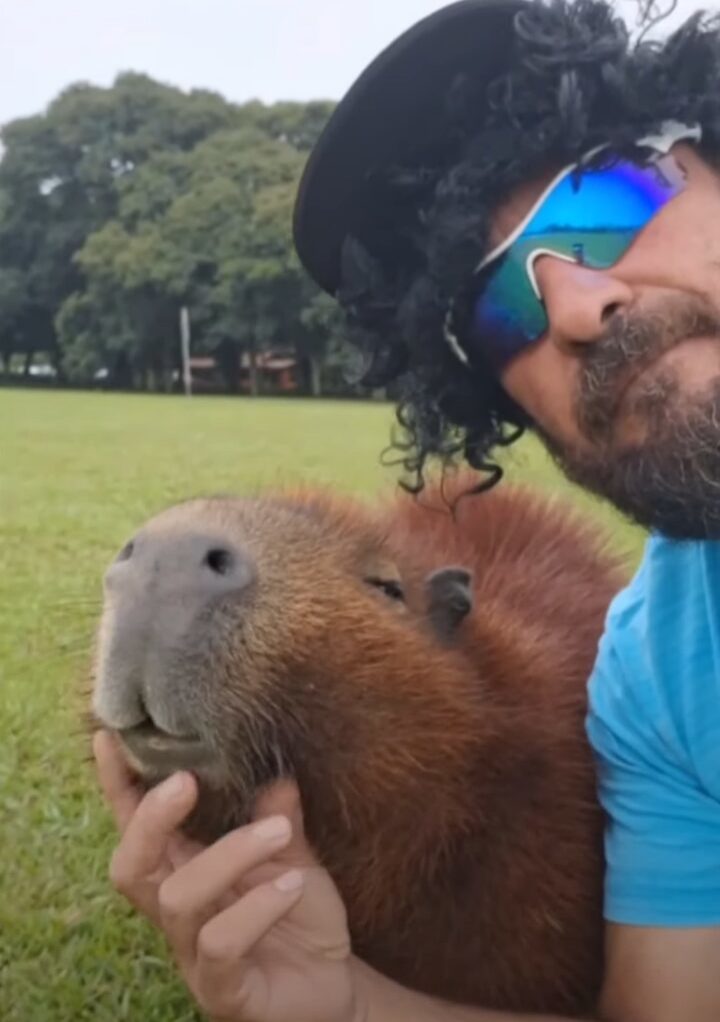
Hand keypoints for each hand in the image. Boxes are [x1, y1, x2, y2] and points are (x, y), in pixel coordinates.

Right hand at [93, 731, 360, 1021]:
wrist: (333, 982)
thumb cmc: (299, 912)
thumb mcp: (293, 854)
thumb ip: (279, 816)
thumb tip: (276, 771)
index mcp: (185, 868)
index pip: (137, 827)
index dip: (118, 787)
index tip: (109, 739)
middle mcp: (178, 909)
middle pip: (131, 866)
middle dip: (150, 820)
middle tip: (186, 781)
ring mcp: (193, 953)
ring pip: (178, 898)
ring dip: (230, 854)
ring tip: (277, 831)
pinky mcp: (221, 990)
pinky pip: (220, 946)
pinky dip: (255, 908)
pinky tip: (290, 885)